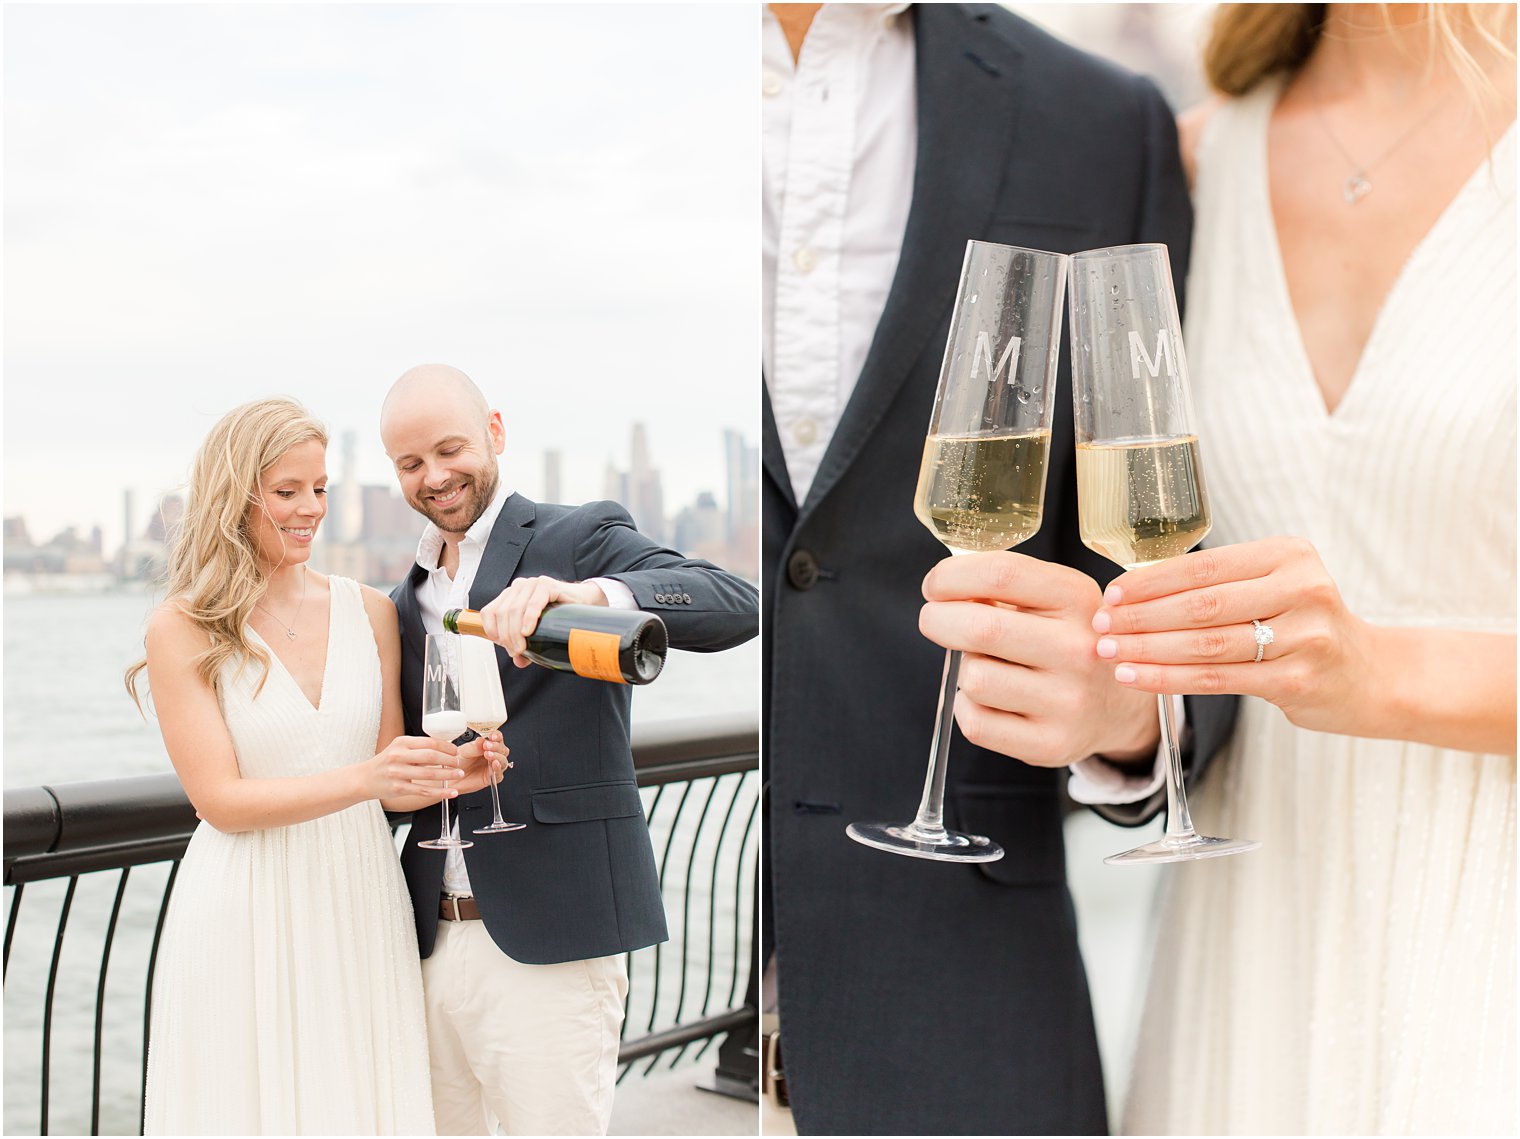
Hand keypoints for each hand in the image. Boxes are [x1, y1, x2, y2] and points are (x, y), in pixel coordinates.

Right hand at [359, 736, 465, 800]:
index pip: (430, 742)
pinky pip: (424, 790)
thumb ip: (418, 748)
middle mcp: (398, 756)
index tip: (456, 750)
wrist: (364, 779)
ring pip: (429, 774)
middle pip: (431, 756)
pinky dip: (440, 792)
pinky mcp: (398, 788)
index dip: (447, 746)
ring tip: (459, 775)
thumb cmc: (385, 763)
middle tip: (460, 763)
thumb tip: (444, 747)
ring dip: (448, 775)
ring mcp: (398, 773)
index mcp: (401, 743)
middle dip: (450, 760)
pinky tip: (450, 792)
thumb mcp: (398, 748)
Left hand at [451, 731, 510, 794]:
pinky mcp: (492, 778)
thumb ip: (475, 747)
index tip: (492, 736)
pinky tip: (494, 764)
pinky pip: (499, 774)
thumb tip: (483, 740)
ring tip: (488, 754)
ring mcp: (493, 767)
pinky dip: (498, 768)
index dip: (497, 736)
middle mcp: (493, 755)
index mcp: (487, 746)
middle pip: (503, 749)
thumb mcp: (464, 751)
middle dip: (496, 746)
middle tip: (487, 746)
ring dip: (497, 756)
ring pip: (503, 761)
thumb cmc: (458, 762)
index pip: (498, 738)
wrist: (451, 777)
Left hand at [476, 576, 606, 666]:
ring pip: (515, 610)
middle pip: (502, 613)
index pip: (490, 612)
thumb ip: (524, 644)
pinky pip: (533, 604)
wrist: (583, 603)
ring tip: (522, 647)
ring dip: (515, 632)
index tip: (503, 646)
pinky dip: (528, 619)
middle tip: (517, 651)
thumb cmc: (557, 616)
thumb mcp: (537, 631)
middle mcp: (518, 587)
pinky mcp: (546, 585)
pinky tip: (528, 631)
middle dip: (507, 636)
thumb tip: (518, 661)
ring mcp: (532, 584)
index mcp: (510, 595)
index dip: (491, 630)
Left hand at [919, 552, 1158, 766]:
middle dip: (937, 620)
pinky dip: (968, 707)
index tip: (934, 586)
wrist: (1115, 706)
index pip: (1001, 574)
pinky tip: (989, 699)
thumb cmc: (1066, 640)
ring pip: (973, 678)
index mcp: (1078, 598)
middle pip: (980, 628)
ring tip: (987, 665)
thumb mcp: (1054, 597)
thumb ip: (1004, 585)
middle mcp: (1080, 649)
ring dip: (965, 668)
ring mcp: (1068, 701)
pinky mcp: (1051, 743)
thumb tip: (942, 588)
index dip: (950, 576)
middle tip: (934, 620)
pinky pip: (975, 722)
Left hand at [1093, 536, 1375, 734]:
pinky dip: (1169, 678)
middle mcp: (1302, 589)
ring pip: (1205, 643)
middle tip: (1100, 627)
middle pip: (1201, 604)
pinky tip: (1136, 678)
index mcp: (1288, 555)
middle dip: (1141, 616)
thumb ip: (1219, 584)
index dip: (1151, 581)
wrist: (1371, 676)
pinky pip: (1217, 679)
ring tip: (1108, 653)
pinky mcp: (1297, 680)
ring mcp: (1303, 636)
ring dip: (1147, 649)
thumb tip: (1132, 591)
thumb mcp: (1273, 587)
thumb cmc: (1303, 627)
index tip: (1111, 594)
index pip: (1204, 565)